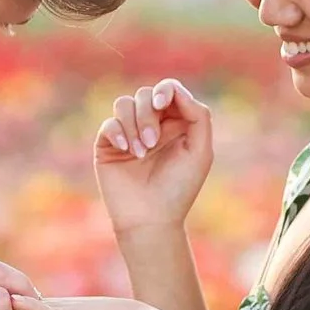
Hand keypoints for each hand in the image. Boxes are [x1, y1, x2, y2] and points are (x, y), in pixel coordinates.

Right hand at [94, 79, 213, 236]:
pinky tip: (125, 150)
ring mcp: (128, 133)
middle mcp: (152, 124)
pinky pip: (108, 123)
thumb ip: (198, 116)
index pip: (168, 91)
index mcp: (176, 123)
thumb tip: (176, 91)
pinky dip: (117, 132)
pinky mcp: (108, 145)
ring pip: (124, 104)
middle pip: (145, 95)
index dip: (165, 91)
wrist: (150, 218)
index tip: (162, 104)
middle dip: (148, 114)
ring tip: (140, 152)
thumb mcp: (200, 151)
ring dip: (133, 124)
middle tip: (152, 142)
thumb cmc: (179, 188)